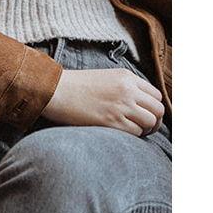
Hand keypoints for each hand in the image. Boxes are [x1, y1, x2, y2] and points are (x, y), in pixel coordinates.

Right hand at [42, 68, 164, 135]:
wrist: (54, 90)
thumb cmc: (75, 86)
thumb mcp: (105, 77)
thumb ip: (124, 87)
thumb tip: (139, 103)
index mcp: (127, 77)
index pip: (156, 95)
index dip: (153, 107)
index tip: (146, 114)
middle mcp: (128, 90)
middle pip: (158, 109)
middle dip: (155, 121)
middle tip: (146, 127)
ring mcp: (121, 105)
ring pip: (151, 121)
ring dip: (146, 129)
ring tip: (135, 131)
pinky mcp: (112, 121)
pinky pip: (136, 131)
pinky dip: (133, 135)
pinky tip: (122, 133)